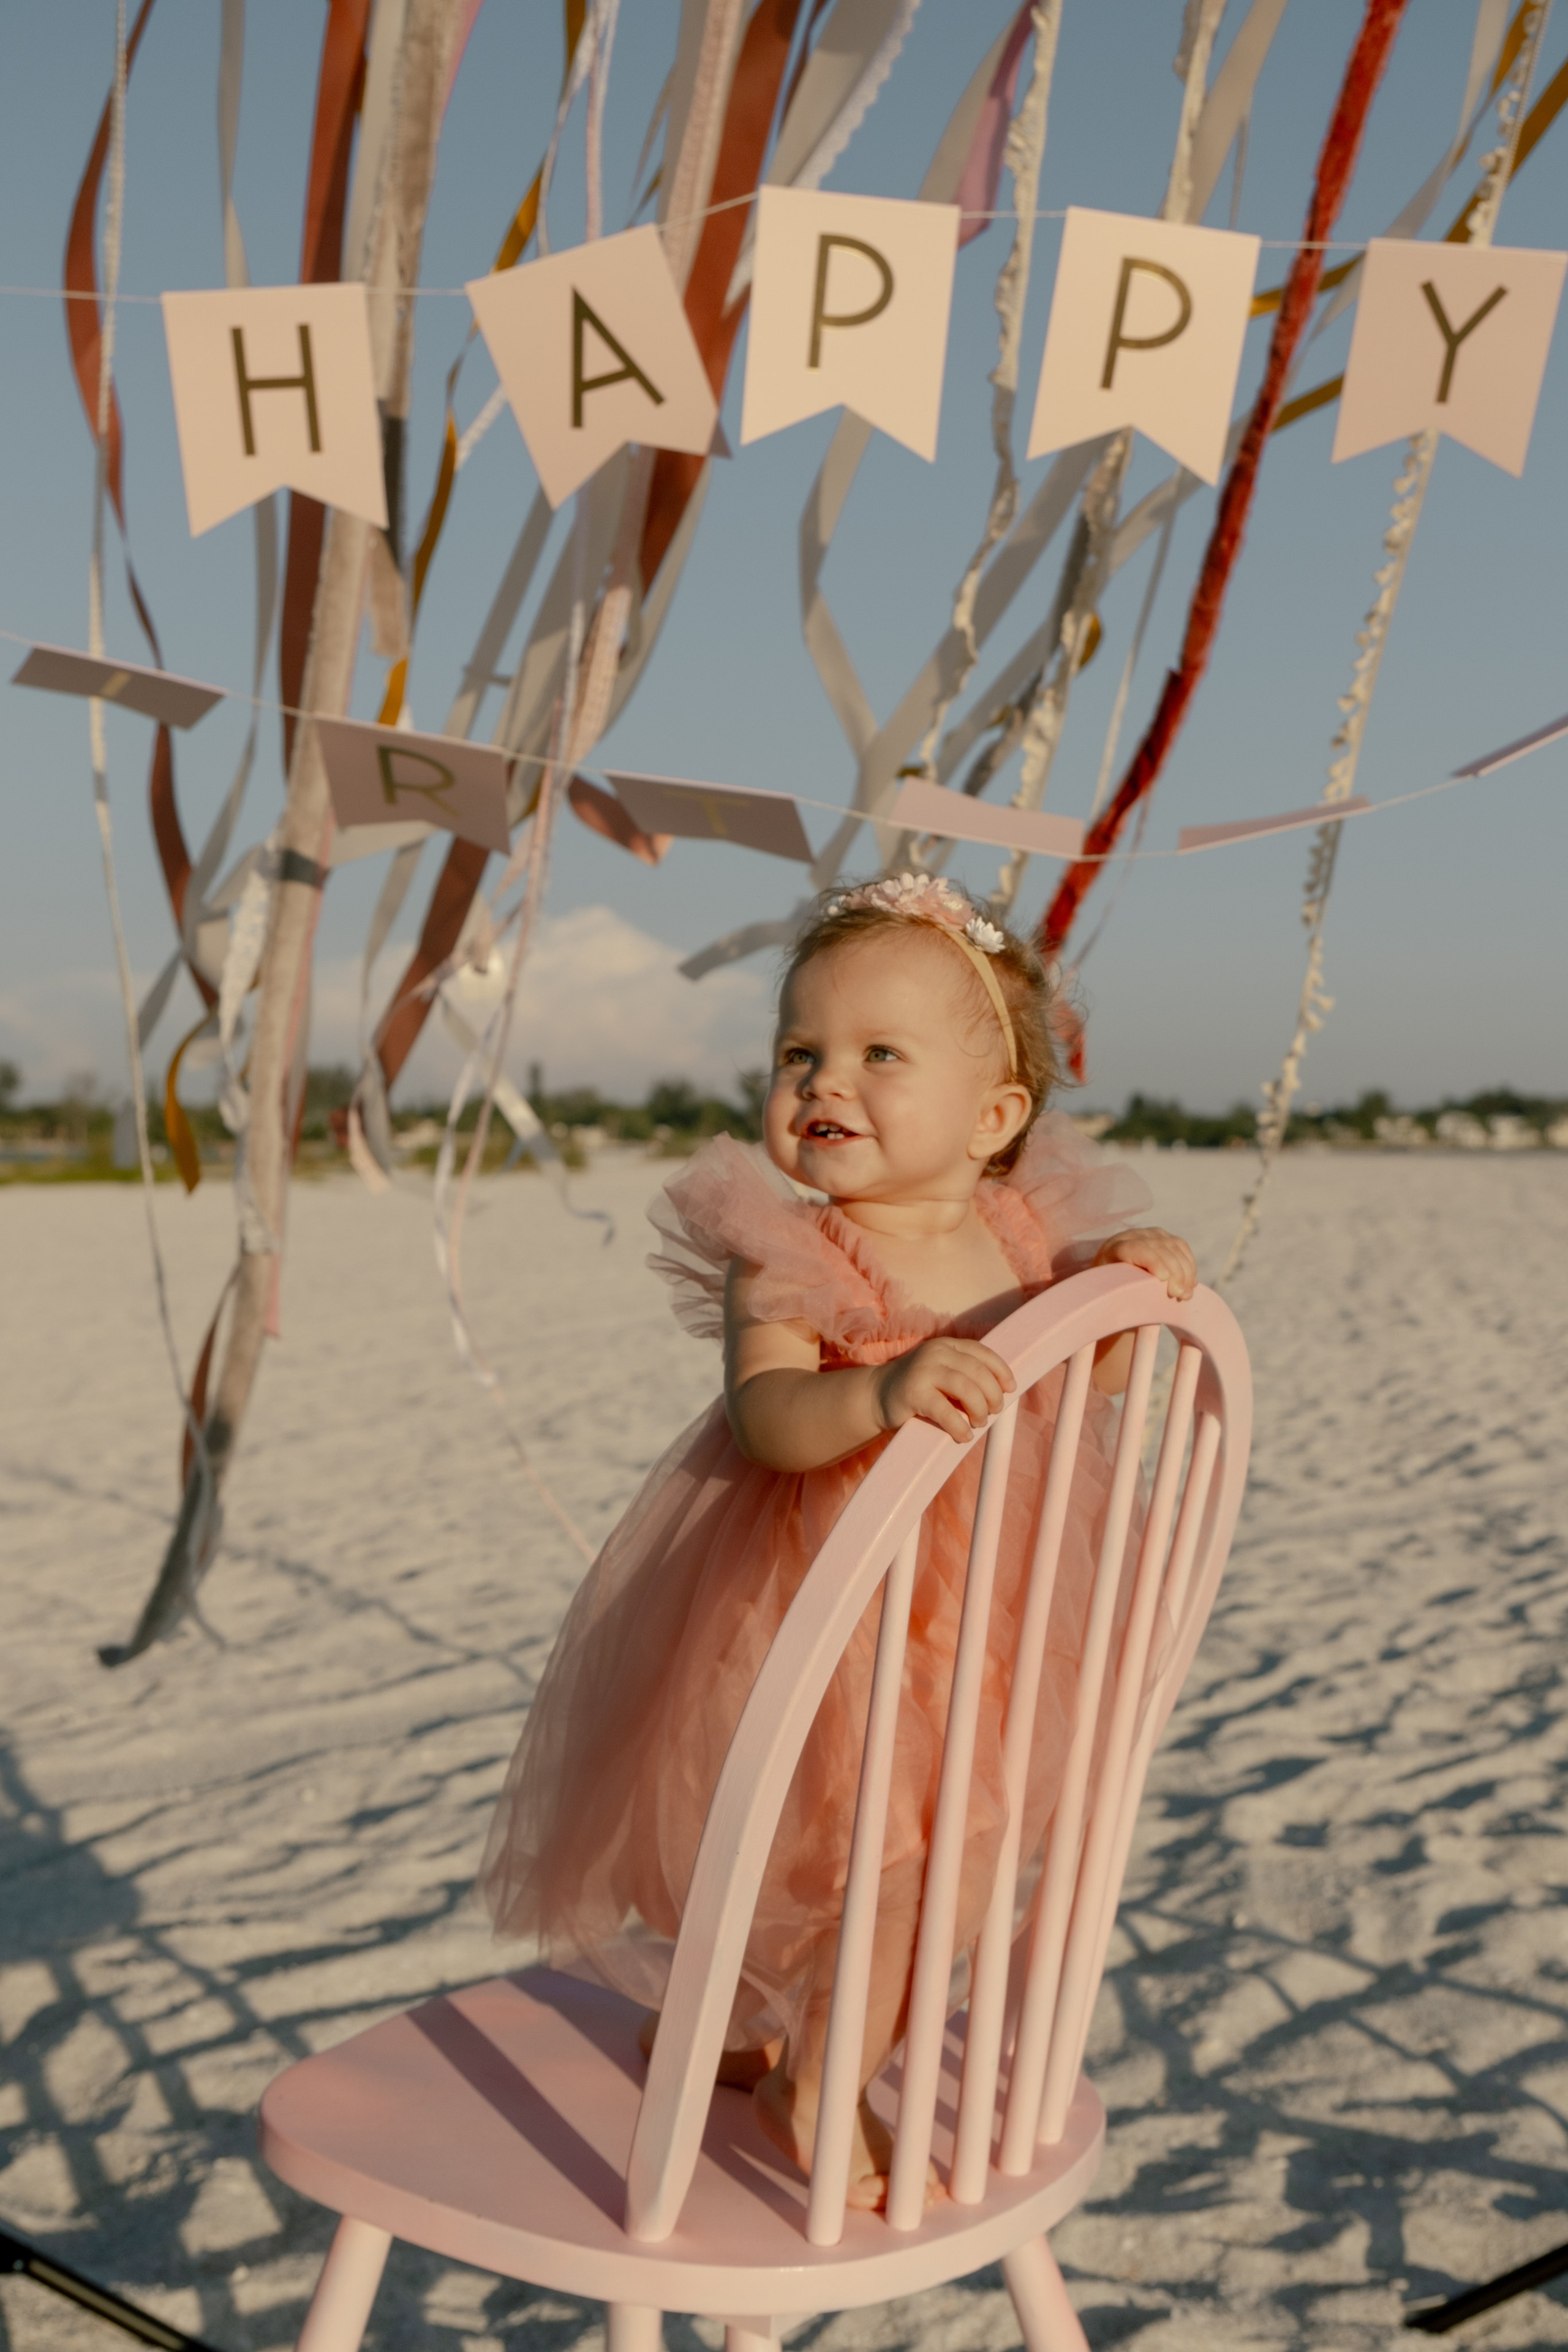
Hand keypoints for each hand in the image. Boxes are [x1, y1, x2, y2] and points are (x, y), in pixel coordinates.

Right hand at [874, 1337, 1015, 1444]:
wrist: (876, 1396)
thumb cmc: (918, 1390)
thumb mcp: (943, 1374)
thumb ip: (965, 1376)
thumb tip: (1001, 1395)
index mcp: (947, 1346)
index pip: (982, 1352)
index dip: (1001, 1370)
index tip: (1010, 1388)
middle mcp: (936, 1352)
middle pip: (977, 1371)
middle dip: (992, 1394)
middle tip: (993, 1411)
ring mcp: (923, 1371)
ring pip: (966, 1388)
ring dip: (979, 1409)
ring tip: (978, 1423)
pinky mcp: (913, 1393)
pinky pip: (945, 1410)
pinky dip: (959, 1426)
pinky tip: (963, 1436)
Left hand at [1094, 1226, 1196, 1299]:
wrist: (1113, 1279)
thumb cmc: (1110, 1294)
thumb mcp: (1110, 1296)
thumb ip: (1122, 1297)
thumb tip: (1141, 1310)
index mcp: (1114, 1249)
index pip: (1136, 1249)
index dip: (1152, 1261)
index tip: (1164, 1280)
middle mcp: (1132, 1236)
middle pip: (1159, 1248)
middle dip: (1174, 1272)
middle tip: (1180, 1296)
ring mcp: (1149, 1234)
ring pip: (1174, 1247)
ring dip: (1185, 1272)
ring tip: (1186, 1295)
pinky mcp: (1164, 1237)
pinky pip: (1182, 1247)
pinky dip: (1189, 1266)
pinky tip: (1191, 1284)